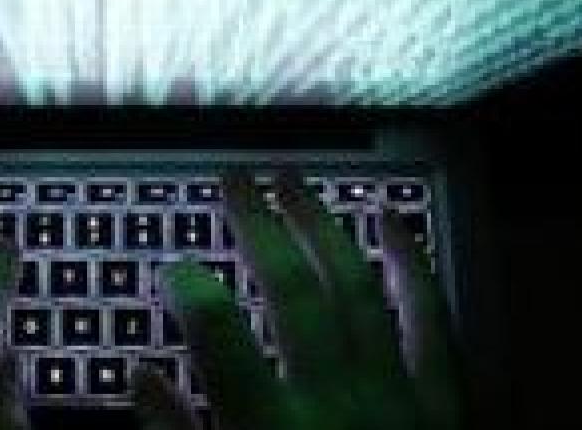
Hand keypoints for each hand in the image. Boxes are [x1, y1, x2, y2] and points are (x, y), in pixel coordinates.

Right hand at [133, 170, 462, 429]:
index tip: (173, 261)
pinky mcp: (442, 402)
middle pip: (292, 293)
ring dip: (323, 227)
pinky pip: (431, 321)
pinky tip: (392, 221)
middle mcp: (334, 402)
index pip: (222, 342)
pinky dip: (412, 267)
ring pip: (357, 290)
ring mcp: (395, 395)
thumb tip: (139, 377)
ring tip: (294, 180)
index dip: (192, 292)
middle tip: (234, 179)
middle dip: (258, 227)